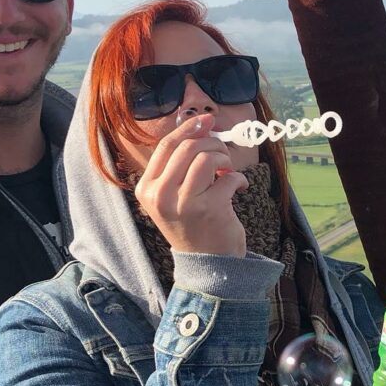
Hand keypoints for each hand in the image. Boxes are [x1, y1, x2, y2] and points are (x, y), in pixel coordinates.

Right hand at [134, 113, 248, 256]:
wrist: (208, 264)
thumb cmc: (193, 224)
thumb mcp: (175, 194)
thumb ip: (181, 163)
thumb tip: (201, 124)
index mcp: (147, 188)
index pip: (165, 146)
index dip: (188, 128)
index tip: (207, 120)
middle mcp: (160, 195)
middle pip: (187, 147)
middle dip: (211, 144)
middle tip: (223, 154)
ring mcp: (183, 203)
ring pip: (206, 158)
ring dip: (224, 160)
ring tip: (227, 172)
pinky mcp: (209, 209)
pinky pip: (229, 177)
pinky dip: (239, 178)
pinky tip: (239, 187)